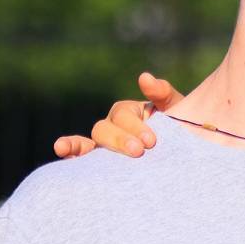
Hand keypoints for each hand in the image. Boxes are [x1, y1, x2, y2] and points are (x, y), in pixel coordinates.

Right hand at [52, 73, 183, 158]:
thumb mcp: (176, 111)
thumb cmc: (180, 132)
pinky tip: (60, 152)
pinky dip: (69, 153)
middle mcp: (113, 127)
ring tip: (64, 148)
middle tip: (138, 151)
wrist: (183, 160)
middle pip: (105, 129)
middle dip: (119, 140)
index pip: (124, 116)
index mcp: (129, 113)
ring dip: (76, 145)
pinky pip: (79, 158)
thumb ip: (162, 94)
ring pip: (86, 143)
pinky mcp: (98, 166)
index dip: (135, 127)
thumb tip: (144, 78)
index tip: (151, 141)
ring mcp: (103, 147)